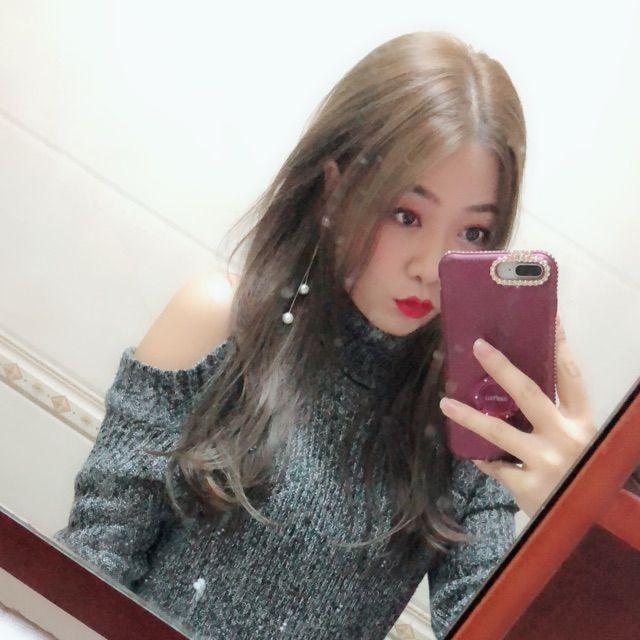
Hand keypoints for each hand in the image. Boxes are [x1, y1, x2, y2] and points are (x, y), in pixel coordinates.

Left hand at [439, 317, 596, 516]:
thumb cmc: (583, 478)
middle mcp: (567, 437)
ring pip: (498, 431)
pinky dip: (483, 460)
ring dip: (468, 415)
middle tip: (477, 346)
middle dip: (501, 367)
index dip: (560, 346)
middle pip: (529, 393)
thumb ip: (558, 422)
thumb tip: (516, 392)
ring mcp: (546, 462)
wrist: (593, 529)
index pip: (571, 377)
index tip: (549, 319)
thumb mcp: (582, 445)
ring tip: (445, 402)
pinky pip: (495, 466)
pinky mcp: (528, 486)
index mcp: (583, 423)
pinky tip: (475, 456)